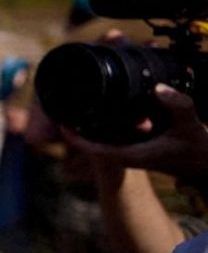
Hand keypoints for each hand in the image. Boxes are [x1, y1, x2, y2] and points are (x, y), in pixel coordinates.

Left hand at [64, 85, 207, 177]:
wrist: (206, 163)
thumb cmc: (198, 149)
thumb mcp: (191, 125)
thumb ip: (178, 106)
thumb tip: (159, 88)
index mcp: (130, 153)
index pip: (91, 147)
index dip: (73, 136)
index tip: (60, 121)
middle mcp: (125, 153)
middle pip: (90, 138)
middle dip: (77, 121)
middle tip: (66, 96)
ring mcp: (128, 149)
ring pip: (99, 133)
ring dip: (89, 117)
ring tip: (78, 94)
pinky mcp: (134, 143)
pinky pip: (111, 130)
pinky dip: (104, 117)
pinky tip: (102, 100)